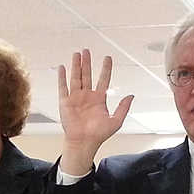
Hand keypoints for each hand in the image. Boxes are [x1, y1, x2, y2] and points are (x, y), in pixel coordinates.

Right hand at [57, 49, 132, 175]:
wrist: (83, 142)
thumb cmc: (99, 134)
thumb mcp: (116, 121)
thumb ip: (123, 107)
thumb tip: (131, 95)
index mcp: (99, 99)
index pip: (103, 79)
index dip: (105, 69)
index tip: (107, 58)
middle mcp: (87, 96)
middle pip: (87, 75)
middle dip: (87, 63)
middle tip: (87, 51)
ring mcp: (76, 98)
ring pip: (76, 78)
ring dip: (76, 66)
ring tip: (77, 54)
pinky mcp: (65, 102)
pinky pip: (63, 87)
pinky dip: (62, 77)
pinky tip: (62, 68)